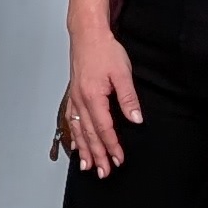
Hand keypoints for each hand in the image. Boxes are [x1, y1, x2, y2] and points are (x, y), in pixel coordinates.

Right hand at [60, 21, 141, 175]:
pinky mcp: (74, 95)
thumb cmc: (104, 51)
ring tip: (88, 166)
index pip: (104, 128)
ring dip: (84, 150)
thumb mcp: (123, 73)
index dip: (112, 146)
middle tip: (104, 173)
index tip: (119, 160)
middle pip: (89, 134)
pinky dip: (74, 135)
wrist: (87, 35)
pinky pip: (72, 120)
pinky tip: (76, 144)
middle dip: (97, 155)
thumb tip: (136, 119)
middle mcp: (81, 100)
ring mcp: (75, 98)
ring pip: (78, 130)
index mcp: (93, 96)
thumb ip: (128, 98)